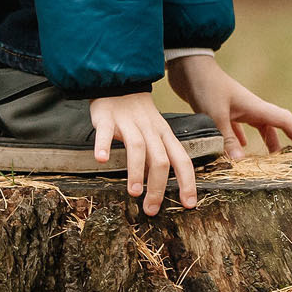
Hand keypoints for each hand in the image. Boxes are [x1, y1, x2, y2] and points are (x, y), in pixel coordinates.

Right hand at [89, 91, 197, 214]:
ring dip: (136, 171)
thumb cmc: (139, 117)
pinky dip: (104, 146)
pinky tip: (102, 160)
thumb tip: (161, 189)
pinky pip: (105, 132)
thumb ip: (158, 158)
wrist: (120, 83)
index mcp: (165, 135)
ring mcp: (128, 123)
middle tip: (151, 209)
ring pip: (137, 147)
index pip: (182, 160)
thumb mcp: (156, 134)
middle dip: (158, 186)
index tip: (189, 205)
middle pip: (160, 159)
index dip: (187, 182)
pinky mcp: (107, 118)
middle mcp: (150, 130)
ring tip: (134, 192)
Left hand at [165, 55, 291, 161]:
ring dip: (268, 141)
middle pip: (277, 125)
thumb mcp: (215, 115)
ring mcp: (238, 108)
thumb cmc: (205, 87)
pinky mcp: (224, 110)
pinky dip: (243, 140)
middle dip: (290, 140)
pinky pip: (240, 128)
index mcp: (255, 107)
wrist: (188, 67)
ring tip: (271, 160)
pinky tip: (239, 151)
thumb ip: (227, 139)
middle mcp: (251, 108)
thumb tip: (240, 162)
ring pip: (260, 127)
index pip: (286, 121)